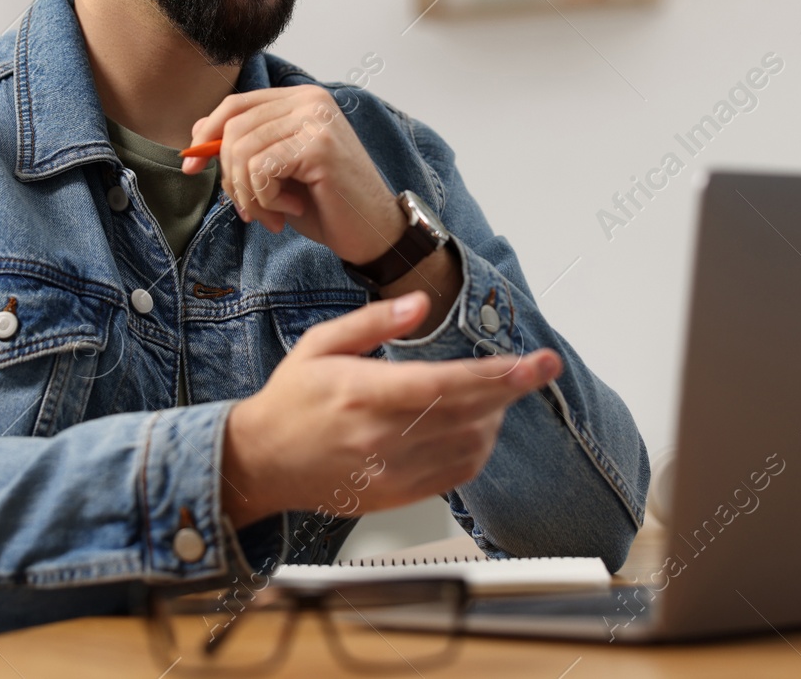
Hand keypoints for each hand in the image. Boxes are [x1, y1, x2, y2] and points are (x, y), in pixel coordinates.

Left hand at [182, 85, 403, 265]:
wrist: (373, 232)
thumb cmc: (326, 204)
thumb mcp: (276, 172)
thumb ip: (244, 147)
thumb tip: (197, 134)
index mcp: (299, 100)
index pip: (235, 105)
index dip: (205, 135)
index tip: (190, 168)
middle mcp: (310, 101)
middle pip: (233, 128)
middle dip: (230, 178)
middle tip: (251, 209)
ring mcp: (316, 120)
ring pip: (242, 151)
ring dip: (249, 194)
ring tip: (273, 215)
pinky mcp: (319, 146)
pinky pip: (260, 169)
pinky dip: (266, 199)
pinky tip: (291, 211)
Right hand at [219, 290, 562, 527]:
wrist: (262, 461)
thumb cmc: (291, 400)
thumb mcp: (321, 344)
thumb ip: (374, 322)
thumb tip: (421, 304)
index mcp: (361, 394)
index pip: (444, 386)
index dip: (496, 375)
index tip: (534, 362)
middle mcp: (379, 437)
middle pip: (466, 414)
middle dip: (511, 389)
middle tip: (538, 368)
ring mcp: (389, 472)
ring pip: (468, 446)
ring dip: (494, 418)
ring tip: (495, 393)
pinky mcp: (396, 495)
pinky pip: (455, 475)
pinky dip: (478, 450)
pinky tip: (478, 427)